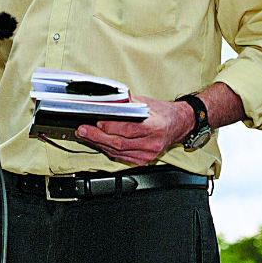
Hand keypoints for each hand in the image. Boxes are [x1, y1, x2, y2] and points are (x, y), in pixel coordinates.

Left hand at [74, 94, 191, 165]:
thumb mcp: (146, 103)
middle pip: (119, 143)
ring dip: (99, 144)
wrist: (179, 125)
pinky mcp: (143, 161)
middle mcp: (152, 143)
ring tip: (86, 135)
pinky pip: (121, 157)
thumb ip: (127, 103)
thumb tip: (107, 101)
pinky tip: (99, 143)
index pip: (128, 129)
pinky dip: (108, 150)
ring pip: (117, 152)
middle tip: (82, 130)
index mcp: (155, 127)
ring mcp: (148, 155)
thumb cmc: (163, 113)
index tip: (96, 122)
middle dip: (97, 136)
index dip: (110, 127)